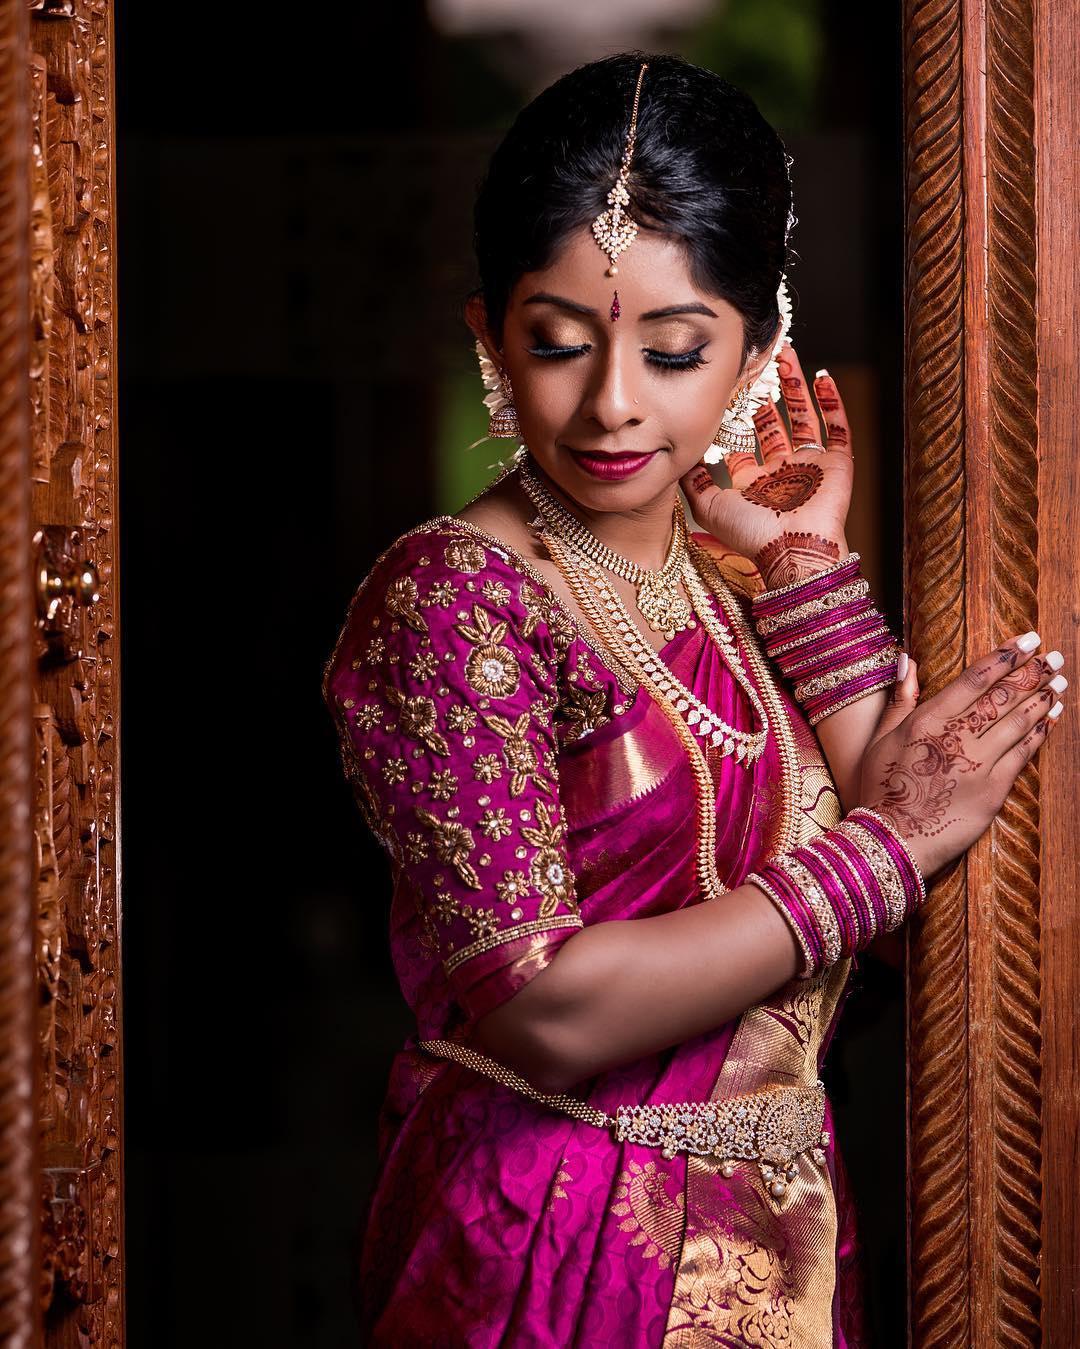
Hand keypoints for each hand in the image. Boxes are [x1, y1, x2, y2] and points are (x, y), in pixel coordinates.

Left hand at [680, 342, 853, 587]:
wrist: (794, 551)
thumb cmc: (751, 534)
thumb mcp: (708, 507)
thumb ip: (692, 481)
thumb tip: (675, 453)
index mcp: (750, 481)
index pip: (740, 438)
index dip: (733, 411)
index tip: (725, 382)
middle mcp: (779, 471)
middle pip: (770, 422)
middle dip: (763, 391)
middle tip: (755, 359)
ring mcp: (809, 466)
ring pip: (802, 417)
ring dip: (794, 386)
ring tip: (785, 354)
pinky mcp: (837, 464)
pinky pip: (837, 427)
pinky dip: (832, 402)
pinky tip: (821, 376)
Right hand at [856, 634, 1066, 880]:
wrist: (891, 840)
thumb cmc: (881, 788)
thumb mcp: (881, 738)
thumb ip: (901, 697)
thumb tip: (907, 659)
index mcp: (927, 720)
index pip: (975, 678)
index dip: (1005, 657)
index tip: (1026, 641)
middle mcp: (955, 737)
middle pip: (1003, 696)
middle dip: (1032, 672)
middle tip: (1053, 655)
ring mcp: (978, 764)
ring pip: (1019, 722)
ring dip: (1042, 698)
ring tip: (1058, 681)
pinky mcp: (993, 791)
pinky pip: (1023, 755)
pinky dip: (1040, 733)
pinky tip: (1051, 719)